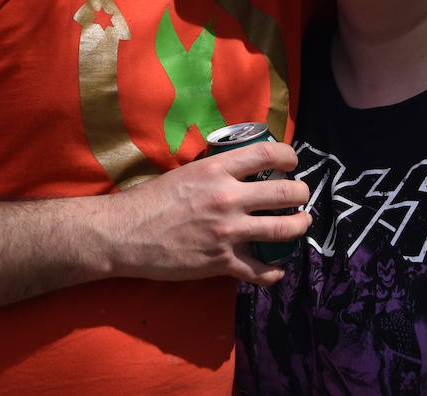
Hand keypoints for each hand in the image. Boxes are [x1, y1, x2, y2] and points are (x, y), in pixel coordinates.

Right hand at [103, 141, 310, 285]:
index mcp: (216, 169)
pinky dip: (274, 272)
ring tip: (299, 224)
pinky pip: (261, 271)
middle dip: (302, 194)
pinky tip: (276, 269)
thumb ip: (215, 171)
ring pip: (283, 229)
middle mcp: (228, 197)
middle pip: (286, 192)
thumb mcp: (185, 172)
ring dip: (299, 227)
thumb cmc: (149, 201)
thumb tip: (238, 168)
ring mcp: (228, 231)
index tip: (292, 162)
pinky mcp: (222, 262)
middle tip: (300, 197)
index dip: (289, 156)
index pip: (268, 153)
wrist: (124, 235)